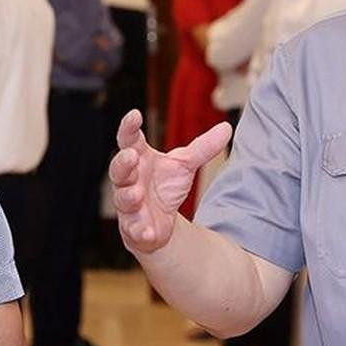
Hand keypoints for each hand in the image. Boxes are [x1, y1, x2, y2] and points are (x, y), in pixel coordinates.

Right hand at [109, 109, 232, 253]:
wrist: (160, 221)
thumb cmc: (165, 186)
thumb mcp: (185, 165)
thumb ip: (203, 148)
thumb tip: (226, 127)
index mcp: (139, 159)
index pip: (129, 139)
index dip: (129, 127)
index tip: (135, 114)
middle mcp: (129, 180)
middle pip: (119, 168)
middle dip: (123, 162)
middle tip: (131, 155)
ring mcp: (129, 204)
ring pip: (123, 198)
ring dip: (128, 195)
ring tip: (137, 192)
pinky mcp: (133, 227)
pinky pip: (134, 229)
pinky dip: (140, 230)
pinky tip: (148, 231)